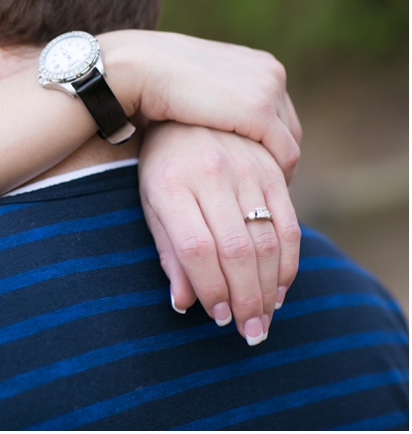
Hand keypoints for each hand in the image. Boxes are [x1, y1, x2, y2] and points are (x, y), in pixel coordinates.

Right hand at [98, 30, 301, 181]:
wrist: (142, 68)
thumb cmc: (153, 79)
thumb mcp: (195, 87)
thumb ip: (213, 98)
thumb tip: (212, 119)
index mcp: (254, 62)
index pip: (277, 107)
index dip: (269, 139)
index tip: (256, 164)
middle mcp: (268, 72)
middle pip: (287, 124)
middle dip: (278, 155)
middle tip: (265, 184)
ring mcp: (267, 89)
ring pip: (289, 141)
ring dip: (278, 168)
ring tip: (262, 193)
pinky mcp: (259, 110)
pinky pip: (283, 152)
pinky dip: (277, 174)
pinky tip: (260, 192)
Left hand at [138, 123, 300, 344]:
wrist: (186, 108)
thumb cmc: (162, 165)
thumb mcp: (151, 204)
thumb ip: (168, 251)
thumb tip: (184, 303)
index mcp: (170, 184)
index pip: (196, 247)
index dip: (210, 288)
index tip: (217, 317)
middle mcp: (210, 174)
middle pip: (236, 249)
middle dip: (245, 299)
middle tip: (249, 332)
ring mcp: (245, 169)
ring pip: (267, 240)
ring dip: (269, 288)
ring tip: (264, 319)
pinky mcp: (272, 169)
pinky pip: (289, 222)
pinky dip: (289, 261)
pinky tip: (280, 287)